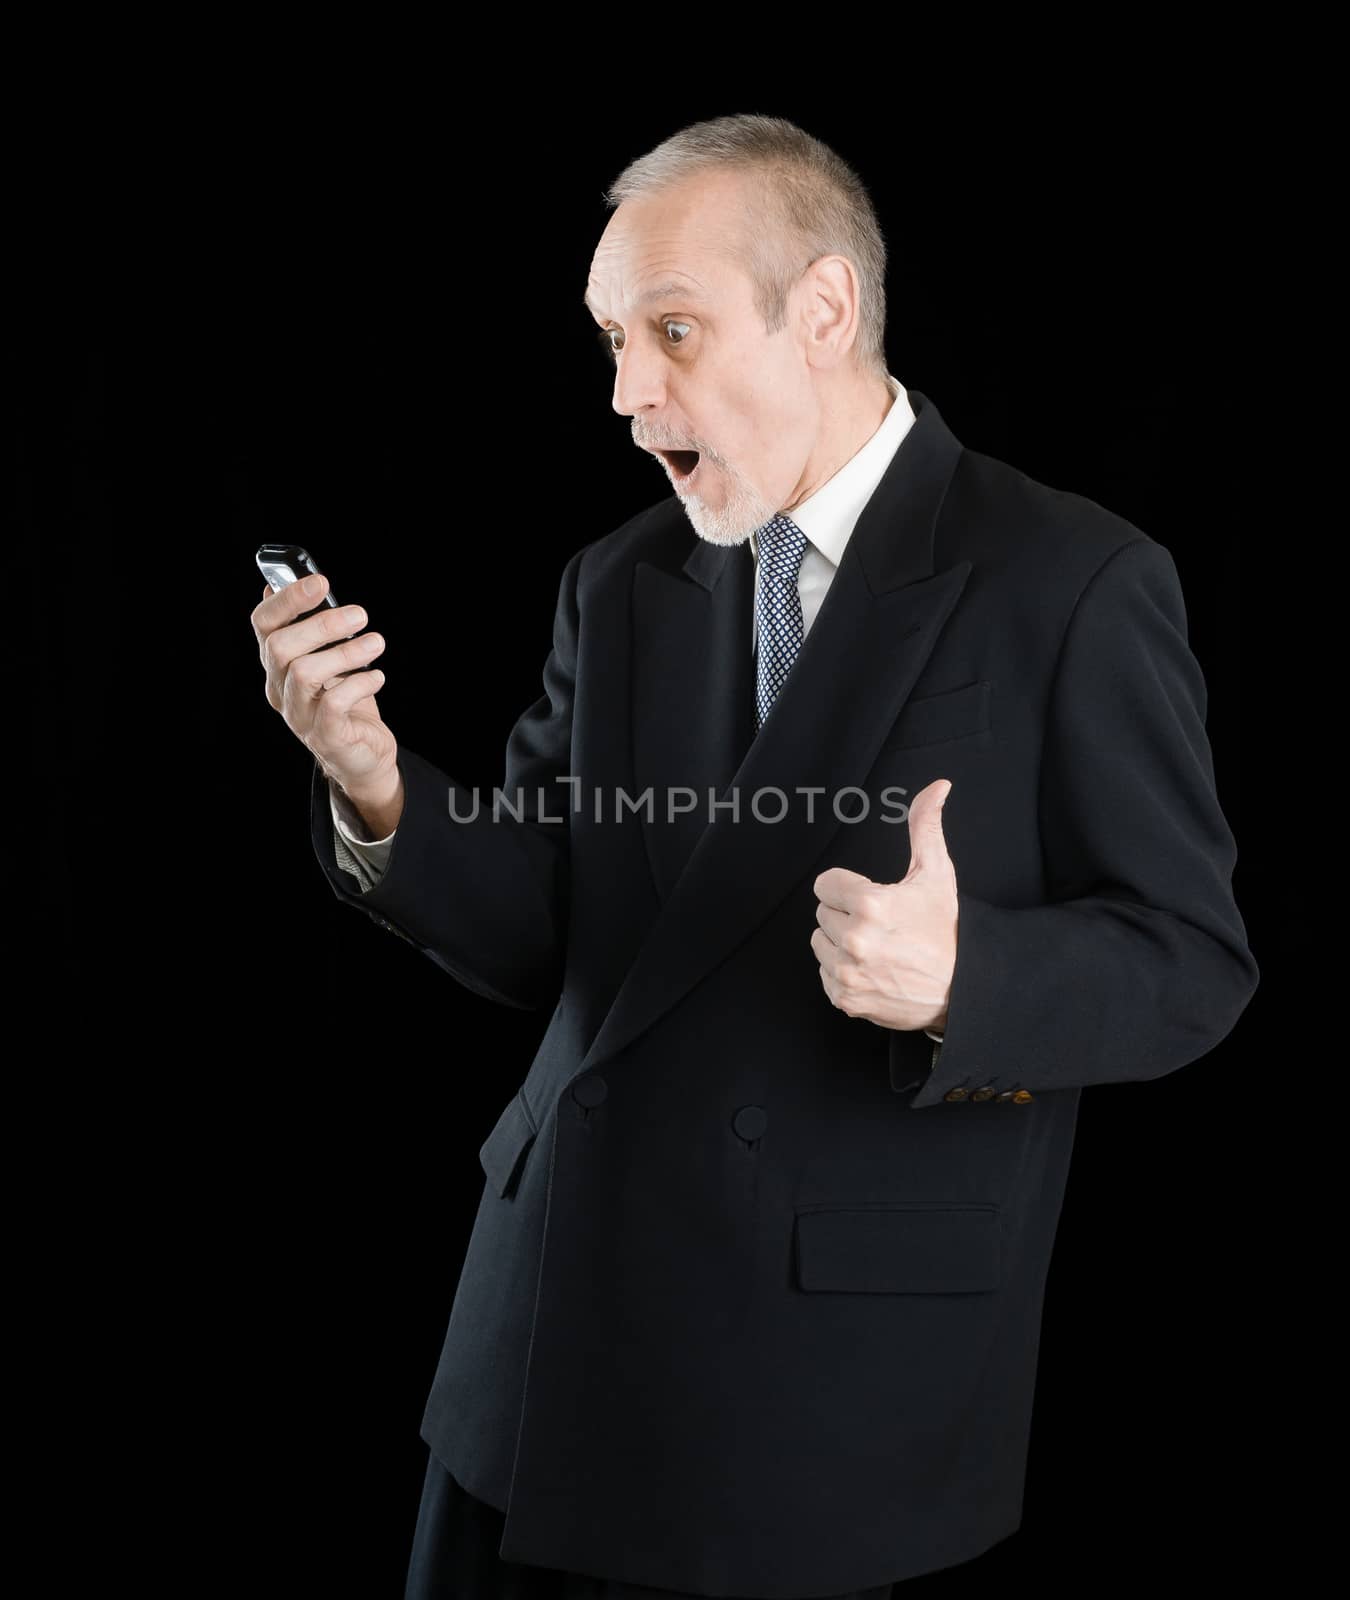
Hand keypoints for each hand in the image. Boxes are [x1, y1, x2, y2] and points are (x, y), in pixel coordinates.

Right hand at [251, 573, 401, 816]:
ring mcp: (299, 716)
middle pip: (280, 648)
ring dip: (344, 653)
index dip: (287, 600)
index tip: (319, 581)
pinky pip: (333, 704)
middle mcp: (280, 690)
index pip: (263, 625)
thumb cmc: (346, 702)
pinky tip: (376, 676)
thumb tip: (287, 584)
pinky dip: (358, 684)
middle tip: (360, 615)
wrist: (362, 756)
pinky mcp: (325, 736)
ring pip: (304, 673)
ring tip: (376, 643)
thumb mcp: (329, 661)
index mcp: (277, 666)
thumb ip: (311, 629)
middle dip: (321, 625)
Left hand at [810, 778, 957, 1032]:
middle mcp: (854, 940)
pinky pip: (825, 975)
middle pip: (823, 914)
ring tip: (878, 948)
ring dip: (841, 944)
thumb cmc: (948, 930)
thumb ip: (925, 826)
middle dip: (847, 915)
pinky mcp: (846, 998)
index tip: (871, 899)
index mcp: (870, 904)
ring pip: (820, 944)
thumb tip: (937, 786)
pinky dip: (844, 973)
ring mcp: (848, 972)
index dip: (848, 889)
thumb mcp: (938, 874)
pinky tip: (874, 970)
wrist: (962, 990)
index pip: (825, 885)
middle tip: (882, 926)